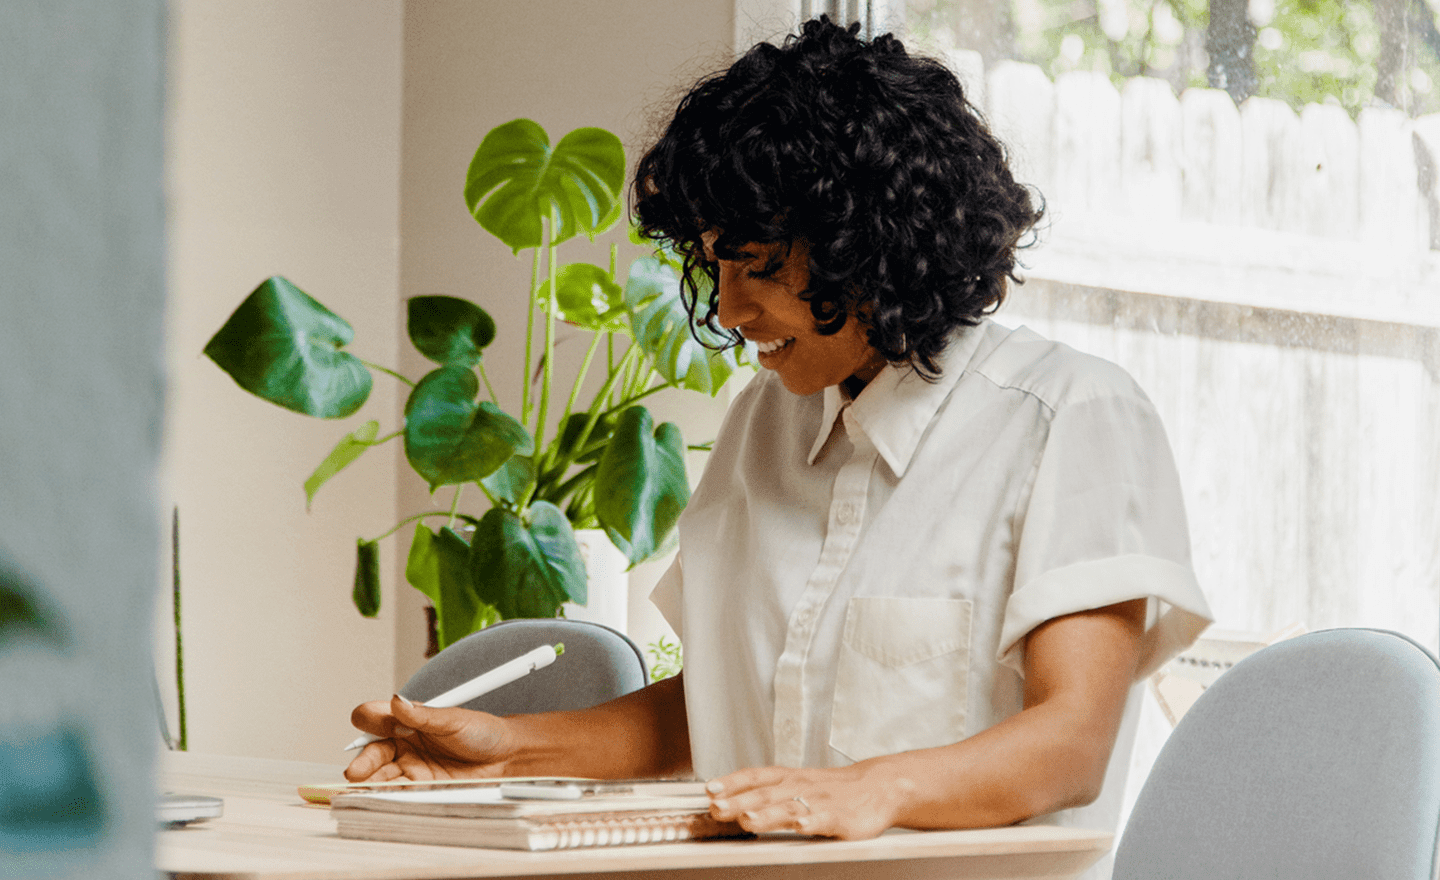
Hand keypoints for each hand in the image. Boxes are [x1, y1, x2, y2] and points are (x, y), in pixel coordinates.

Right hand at [343, 694, 516, 782]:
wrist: (507, 757)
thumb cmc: (483, 732)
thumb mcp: (453, 718)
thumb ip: (423, 714)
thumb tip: (397, 702)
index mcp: (408, 721)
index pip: (377, 720)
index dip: (369, 720)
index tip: (366, 721)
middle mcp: (405, 745)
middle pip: (373, 753)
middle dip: (363, 763)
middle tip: (355, 771)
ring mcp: (412, 768)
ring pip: (381, 776)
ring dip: (370, 783)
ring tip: (362, 788)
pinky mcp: (422, 788)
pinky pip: (400, 793)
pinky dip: (388, 795)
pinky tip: (383, 796)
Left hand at [705, 763, 914, 839]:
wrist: (879, 786)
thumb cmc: (832, 788)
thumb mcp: (796, 784)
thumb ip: (766, 792)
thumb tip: (727, 799)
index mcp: (788, 778)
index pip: (755, 776)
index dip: (731, 783)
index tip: (710, 790)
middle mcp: (800, 787)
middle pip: (765, 794)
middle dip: (739, 801)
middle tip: (717, 808)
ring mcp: (820, 802)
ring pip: (790, 807)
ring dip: (768, 813)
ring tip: (749, 820)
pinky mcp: (840, 817)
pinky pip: (824, 819)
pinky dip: (812, 822)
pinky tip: (801, 826)